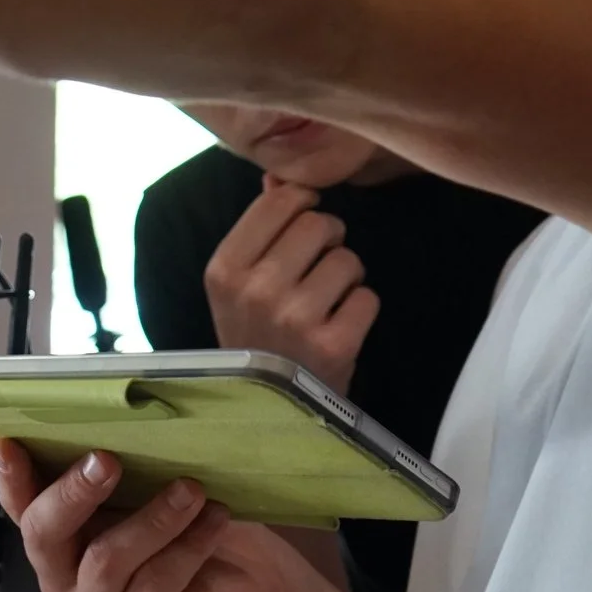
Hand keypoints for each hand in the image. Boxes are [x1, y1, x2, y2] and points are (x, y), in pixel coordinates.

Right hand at [0, 440, 312, 591]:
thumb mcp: (156, 486)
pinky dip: (187, 547)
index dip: (12, 478)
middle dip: (73, 493)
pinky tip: (215, 520)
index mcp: (61, 534)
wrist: (253, 582)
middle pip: (44, 535)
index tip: (12, 444)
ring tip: (192, 490)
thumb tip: (113, 423)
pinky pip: (152, 586)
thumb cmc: (197, 523)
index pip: (23, 507)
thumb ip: (127, 469)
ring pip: (105, 559)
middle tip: (107, 461)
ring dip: (153, 518)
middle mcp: (64, 577)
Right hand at [202, 177, 378, 393]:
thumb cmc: (255, 339)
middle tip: (316, 271)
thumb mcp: (237, 285)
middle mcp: (254, 290)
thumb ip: (259, 226)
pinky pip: (367, 297)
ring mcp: (295, 319)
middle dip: (327, 241)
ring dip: (346, 278)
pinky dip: (360, 310)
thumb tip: (279, 176)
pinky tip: (339, 328)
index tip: (303, 227)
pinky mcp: (334, 346)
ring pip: (348, 259)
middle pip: (319, 223)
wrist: (266, 416)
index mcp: (223, 268)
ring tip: (326, 304)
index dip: (302, 205)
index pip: (280, 200)